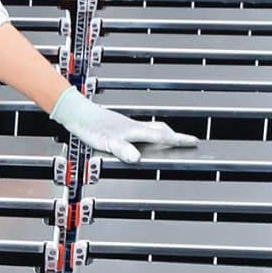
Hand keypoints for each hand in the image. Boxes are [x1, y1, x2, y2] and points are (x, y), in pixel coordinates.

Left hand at [52, 86, 197, 162]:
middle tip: (187, 141)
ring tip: (171, 141)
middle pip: (161, 130)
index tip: (194, 141)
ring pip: (152, 128)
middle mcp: (134, 126)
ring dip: (163, 134)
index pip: (162, 136)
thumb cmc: (90, 127)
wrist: (77, 113)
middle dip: (175, 136)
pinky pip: (142, 129)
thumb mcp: (106, 142)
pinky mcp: (120, 126)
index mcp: (134, 131)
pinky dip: (150, 134)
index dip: (178, 140)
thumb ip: (122, 149)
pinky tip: (143, 138)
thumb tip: (137, 158)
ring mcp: (127, 125)